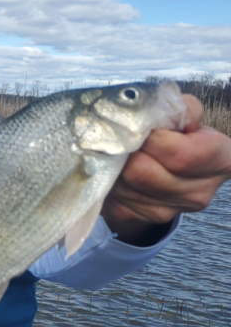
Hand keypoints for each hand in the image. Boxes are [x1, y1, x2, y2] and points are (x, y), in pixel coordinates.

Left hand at [102, 95, 230, 245]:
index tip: (142, 126)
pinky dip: (107, 179)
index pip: (179, 154)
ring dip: (112, 164)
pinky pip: (113, 197)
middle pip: (143, 172)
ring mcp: (172, 210)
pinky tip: (113, 168)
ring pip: (123, 185)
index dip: (153, 139)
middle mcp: (200, 192)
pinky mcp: (143, 217)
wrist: (171, 168)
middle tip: (119, 137)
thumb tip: (154, 115)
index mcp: (221, 161)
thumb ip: (179, 109)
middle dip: (125, 151)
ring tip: (116, 151)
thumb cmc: (180, 135)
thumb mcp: (187, 116)